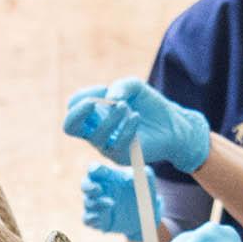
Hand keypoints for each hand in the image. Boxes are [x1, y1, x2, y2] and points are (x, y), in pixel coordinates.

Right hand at [62, 78, 210, 172]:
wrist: (172, 125)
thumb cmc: (149, 105)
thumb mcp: (135, 87)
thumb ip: (121, 85)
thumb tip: (110, 98)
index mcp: (93, 113)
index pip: (73, 106)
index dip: (83, 97)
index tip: (103, 90)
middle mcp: (95, 131)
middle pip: (69, 127)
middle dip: (77, 113)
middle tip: (93, 102)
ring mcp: (106, 145)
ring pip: (95, 135)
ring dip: (111, 116)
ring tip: (126, 106)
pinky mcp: (121, 156)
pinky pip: (117, 143)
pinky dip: (126, 127)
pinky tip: (136, 117)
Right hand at [80, 163, 141, 239]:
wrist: (147, 216)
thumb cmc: (145, 193)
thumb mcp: (147, 181)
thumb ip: (141, 173)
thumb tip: (128, 177)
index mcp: (108, 177)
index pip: (95, 169)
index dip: (94, 169)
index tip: (98, 170)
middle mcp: (99, 190)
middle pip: (85, 185)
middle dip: (89, 186)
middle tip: (99, 189)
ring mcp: (97, 206)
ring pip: (87, 202)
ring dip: (97, 203)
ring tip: (112, 204)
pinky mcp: (98, 220)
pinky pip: (87, 219)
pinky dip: (92, 219)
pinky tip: (101, 219)